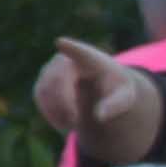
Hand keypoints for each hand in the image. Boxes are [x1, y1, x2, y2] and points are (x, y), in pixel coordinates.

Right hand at [31, 40, 155, 163]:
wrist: (101, 86)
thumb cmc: (115, 88)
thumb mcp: (125, 97)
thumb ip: (116, 104)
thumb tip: (99, 116)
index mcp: (90, 59)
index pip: (79, 52)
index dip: (71, 48)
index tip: (61, 42)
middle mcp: (65, 59)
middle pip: (57, 80)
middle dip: (64, 103)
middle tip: (75, 122)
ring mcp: (50, 70)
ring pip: (45, 90)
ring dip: (58, 111)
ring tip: (74, 123)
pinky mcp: (42, 83)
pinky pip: (40, 99)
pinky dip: (51, 114)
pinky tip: (65, 122)